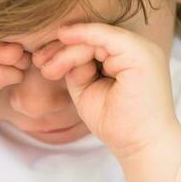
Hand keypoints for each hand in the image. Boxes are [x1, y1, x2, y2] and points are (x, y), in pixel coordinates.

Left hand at [34, 23, 179, 160]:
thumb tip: (62, 45)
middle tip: (39, 62)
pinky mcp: (139, 53)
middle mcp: (138, 48)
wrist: (141, 146)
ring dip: (67, 51)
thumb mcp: (88, 90)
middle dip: (62, 48)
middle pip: (93, 37)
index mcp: (129, 57)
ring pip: (95, 37)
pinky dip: (82, 36)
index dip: (66, 49)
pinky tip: (63, 38)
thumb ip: (77, 67)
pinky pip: (105, 35)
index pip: (93, 43)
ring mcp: (141, 49)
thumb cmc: (117, 124)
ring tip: (49, 70)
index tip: (41, 63)